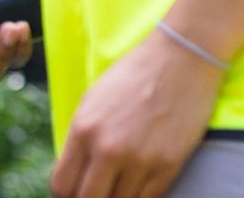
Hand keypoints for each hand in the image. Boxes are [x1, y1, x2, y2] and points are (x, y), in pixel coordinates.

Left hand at [49, 28, 226, 197]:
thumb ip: (81, 138)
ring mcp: (140, 160)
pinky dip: (141, 196)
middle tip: (96, 193)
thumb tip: (77, 173)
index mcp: (83, 129)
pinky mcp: (169, 165)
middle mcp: (108, 149)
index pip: (62, 184)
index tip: (74, 192)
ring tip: (117, 188)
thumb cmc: (134, 75)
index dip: (66, 194)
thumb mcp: (92, 101)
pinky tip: (139, 186)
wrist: (181, 58)